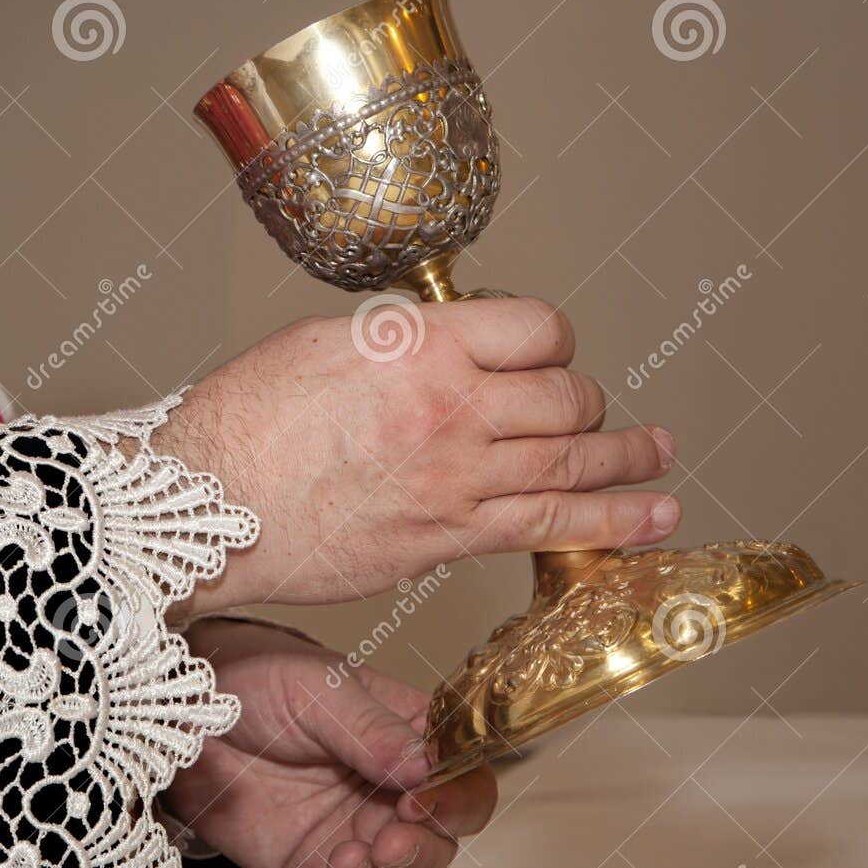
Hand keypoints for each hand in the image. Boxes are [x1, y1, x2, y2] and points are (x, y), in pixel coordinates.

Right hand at [155, 298, 678, 614]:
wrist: (204, 507)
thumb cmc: (241, 422)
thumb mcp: (320, 342)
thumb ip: (399, 342)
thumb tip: (437, 349)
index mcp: (421, 344)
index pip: (536, 328)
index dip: (551, 339)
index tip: (545, 352)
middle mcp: (451, 408)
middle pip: (564, 397)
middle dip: (582, 402)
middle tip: (583, 411)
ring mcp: (454, 480)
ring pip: (573, 464)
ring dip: (629, 459)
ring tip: (663, 455)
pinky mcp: (445, 540)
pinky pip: (549, 527)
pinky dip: (613, 523)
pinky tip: (653, 517)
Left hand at [165, 618, 498, 867]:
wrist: (183, 713)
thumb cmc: (254, 677)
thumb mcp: (316, 687)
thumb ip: (369, 729)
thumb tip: (423, 768)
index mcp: (409, 741)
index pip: (465, 781)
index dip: (456, 802)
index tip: (420, 804)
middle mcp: (389, 796)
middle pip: (441, 847)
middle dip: (419, 852)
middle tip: (381, 839)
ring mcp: (351, 839)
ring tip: (337, 863)